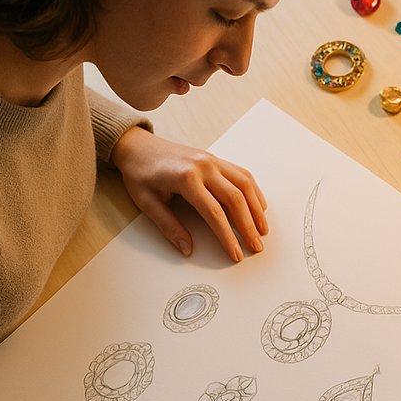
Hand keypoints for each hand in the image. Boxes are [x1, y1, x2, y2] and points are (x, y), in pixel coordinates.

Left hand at [111, 127, 267, 262]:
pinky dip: (254, 192)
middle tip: (256, 246)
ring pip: (244, 186)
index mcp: (186, 178)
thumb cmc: (140, 173)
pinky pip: (242, 175)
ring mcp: (213, 160)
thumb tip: (187, 249)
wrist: (137, 146)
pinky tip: (258, 207)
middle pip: (236, 199)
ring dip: (257, 209)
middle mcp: (204, 167)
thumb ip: (169, 226)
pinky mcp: (216, 159)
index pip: (214, 212)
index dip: (227, 236)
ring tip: (263, 230)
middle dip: (248, 226)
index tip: (235, 254)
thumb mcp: (146, 203)